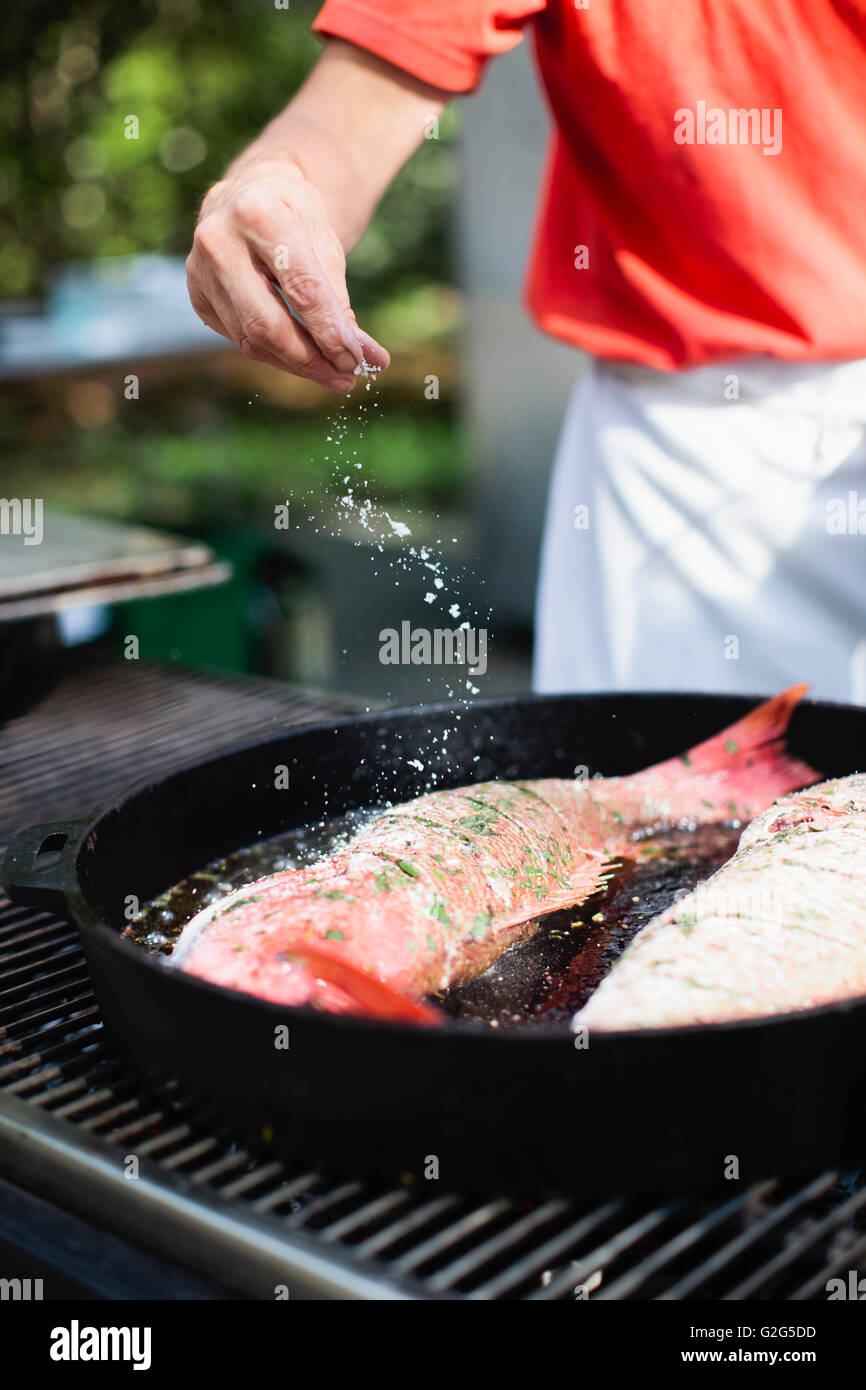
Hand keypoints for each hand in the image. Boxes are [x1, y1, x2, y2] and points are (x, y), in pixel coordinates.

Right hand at [186, 153, 388, 391]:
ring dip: (296, 364)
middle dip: (311, 360)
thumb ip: (340, 299)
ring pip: (251, 340)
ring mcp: (200, 270)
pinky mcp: (197, 295)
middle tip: (346, 377)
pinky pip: (239, 340)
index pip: (301, 289)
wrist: (250, 193)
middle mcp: (219, 241)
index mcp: (258, 214)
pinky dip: (275, 355)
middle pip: (268, 325)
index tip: (358, 359)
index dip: (331, 332)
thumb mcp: (324, 241)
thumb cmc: (294, 216)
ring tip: (331, 373)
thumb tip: (368, 356)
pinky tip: (301, 358)